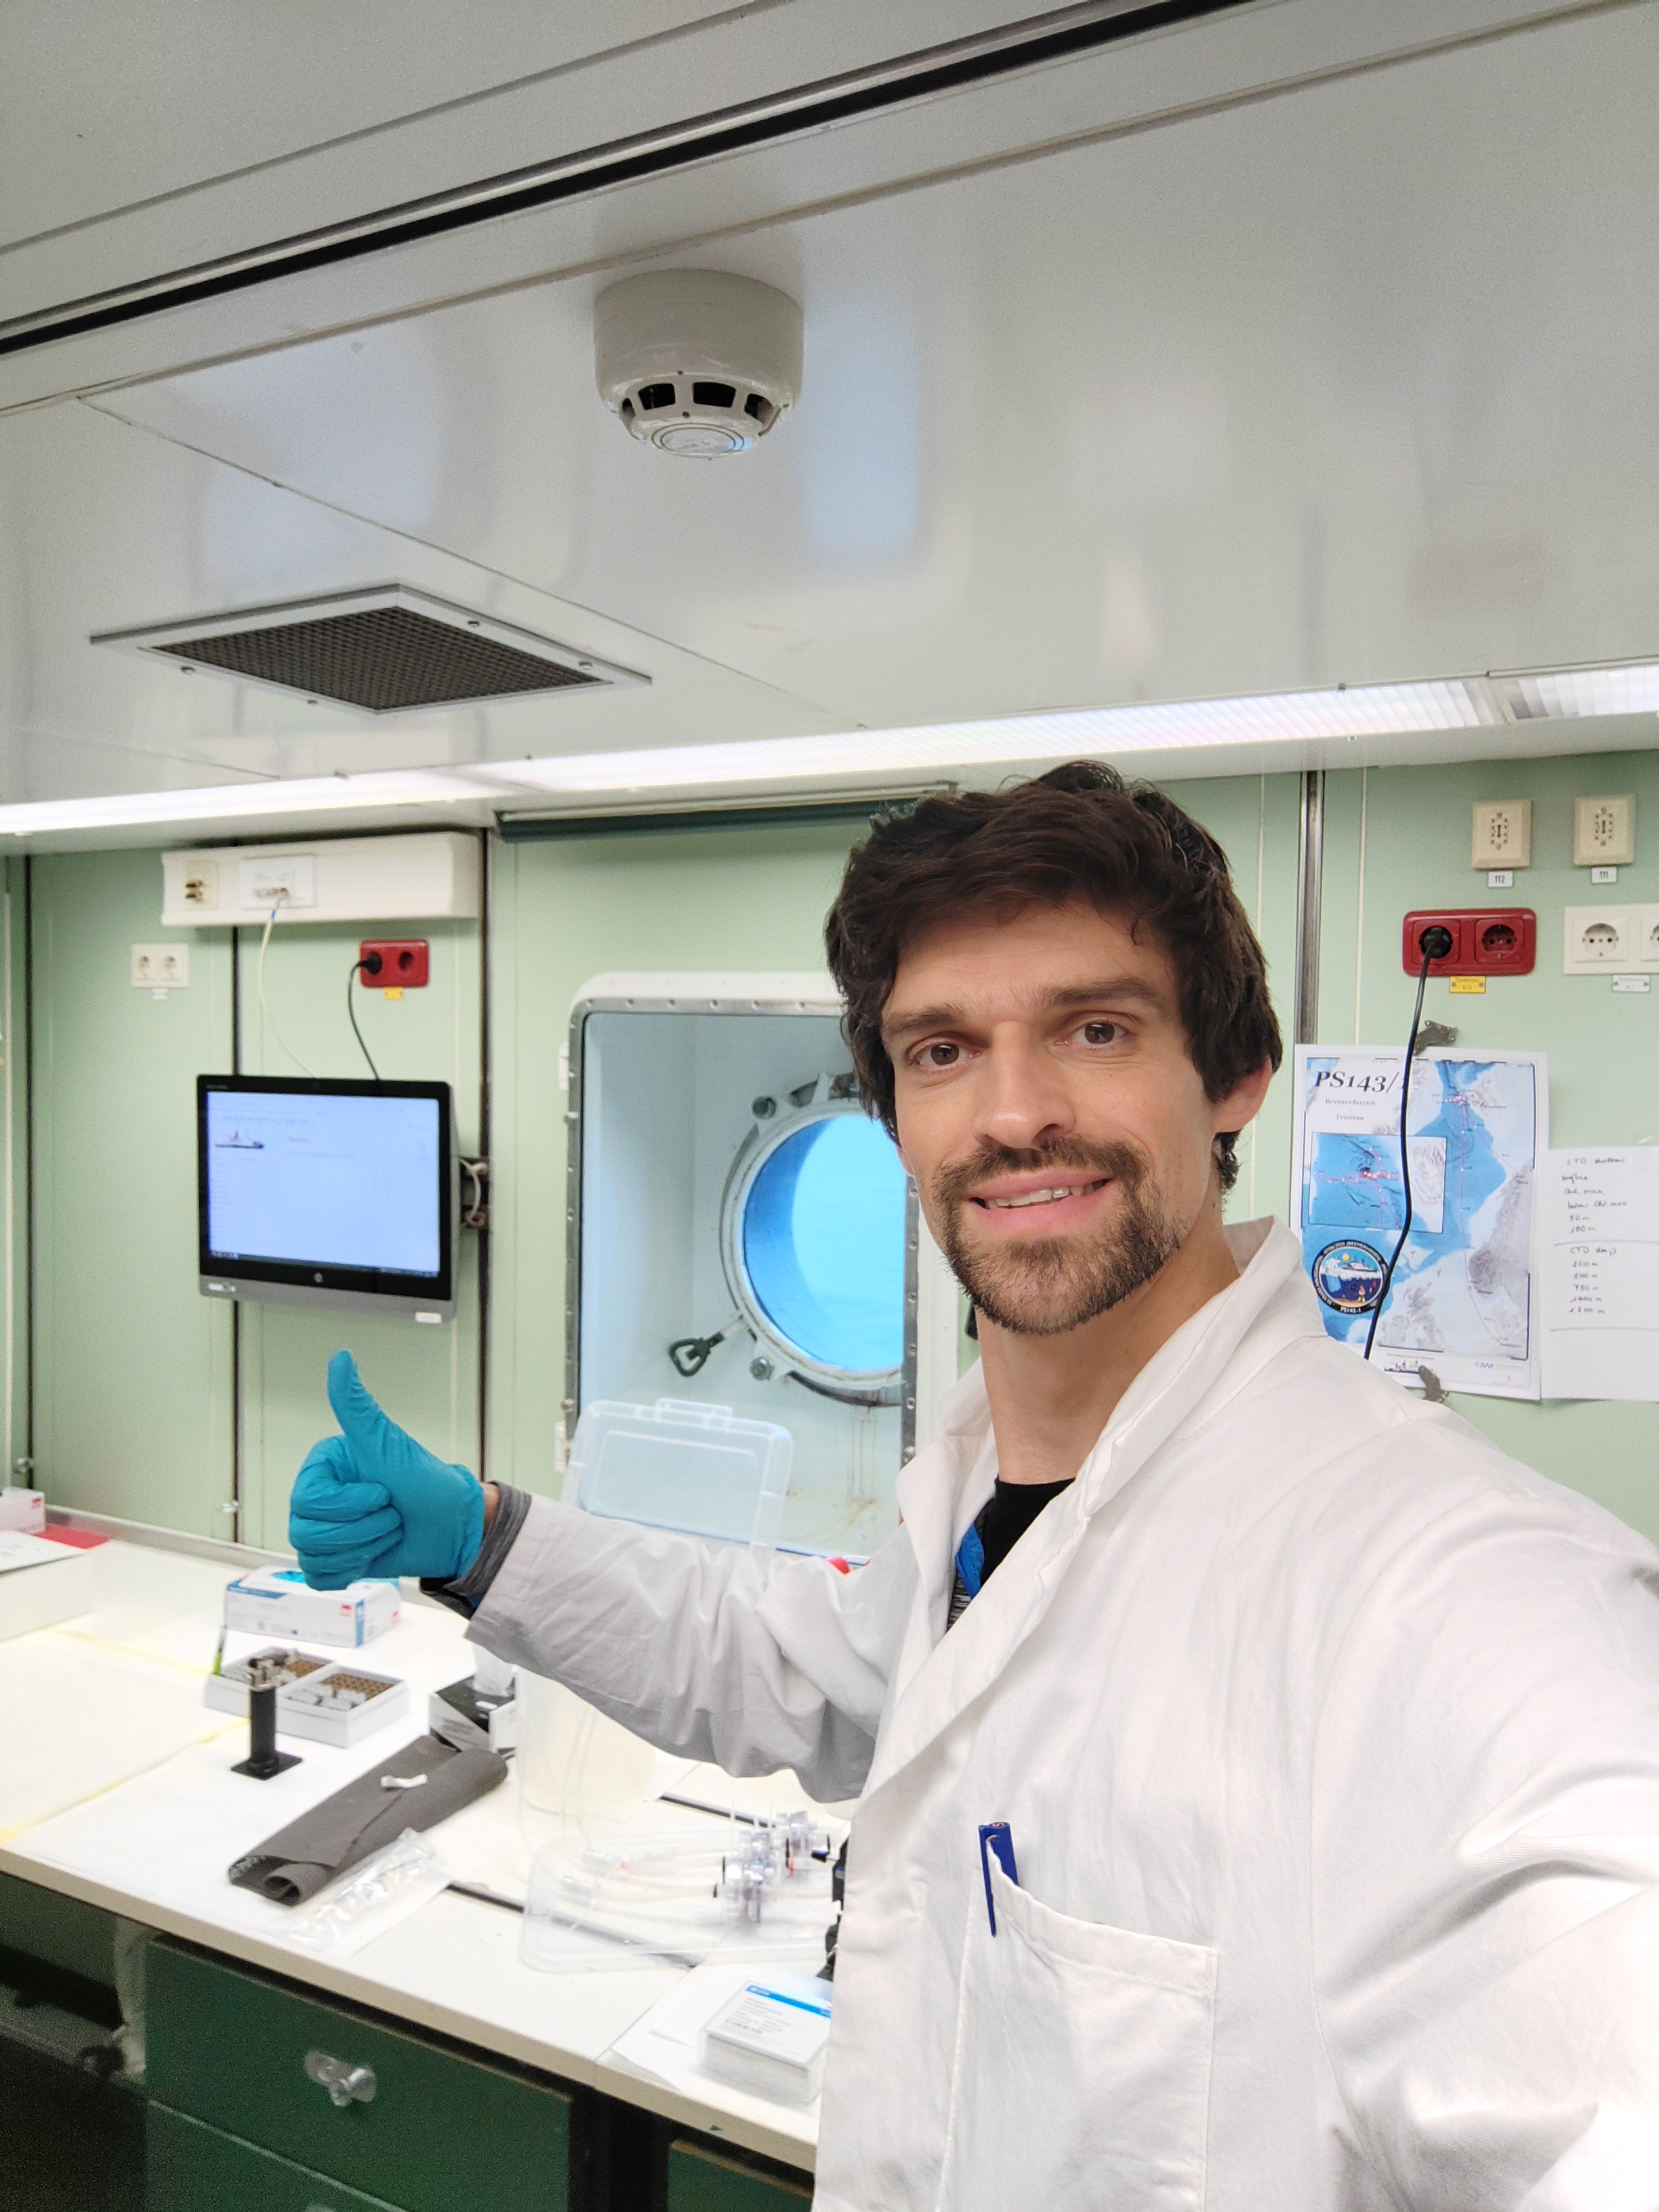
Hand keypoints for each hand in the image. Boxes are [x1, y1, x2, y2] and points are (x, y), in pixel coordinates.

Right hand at [289, 1350, 484, 1587]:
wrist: (453, 1526)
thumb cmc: (426, 1482)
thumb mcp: (388, 1443)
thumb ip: (356, 1405)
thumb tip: (340, 1358)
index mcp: (323, 1467)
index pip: (307, 1500)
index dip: (350, 1505)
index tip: (382, 1492)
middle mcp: (318, 1496)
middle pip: (306, 1532)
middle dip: (363, 1529)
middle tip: (391, 1514)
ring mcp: (323, 1530)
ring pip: (313, 1556)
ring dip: (363, 1548)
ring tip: (388, 1530)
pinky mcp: (333, 1560)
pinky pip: (318, 1577)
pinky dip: (351, 1570)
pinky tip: (373, 1554)